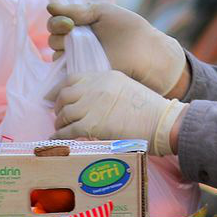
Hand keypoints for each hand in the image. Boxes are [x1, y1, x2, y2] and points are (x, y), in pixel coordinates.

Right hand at [47, 2, 189, 96]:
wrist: (148, 53)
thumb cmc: (129, 29)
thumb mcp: (102, 12)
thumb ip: (76, 10)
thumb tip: (49, 6)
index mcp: (79, 25)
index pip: (55, 23)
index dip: (57, 22)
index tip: (69, 23)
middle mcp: (76, 43)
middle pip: (52, 39)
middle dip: (59, 36)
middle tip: (73, 34)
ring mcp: (79, 61)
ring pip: (56, 56)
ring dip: (63, 51)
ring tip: (80, 50)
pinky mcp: (84, 77)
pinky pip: (65, 75)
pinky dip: (63, 70)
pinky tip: (72, 64)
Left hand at [53, 70, 183, 155]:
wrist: (163, 122)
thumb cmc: (150, 110)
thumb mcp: (126, 88)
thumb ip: (107, 91)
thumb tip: (91, 103)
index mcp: (104, 76)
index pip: (72, 79)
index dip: (59, 90)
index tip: (53, 98)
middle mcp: (95, 88)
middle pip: (65, 95)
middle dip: (58, 107)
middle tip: (59, 116)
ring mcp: (93, 105)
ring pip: (65, 113)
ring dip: (59, 122)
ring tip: (60, 128)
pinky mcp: (93, 124)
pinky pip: (68, 130)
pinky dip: (59, 135)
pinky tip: (56, 139)